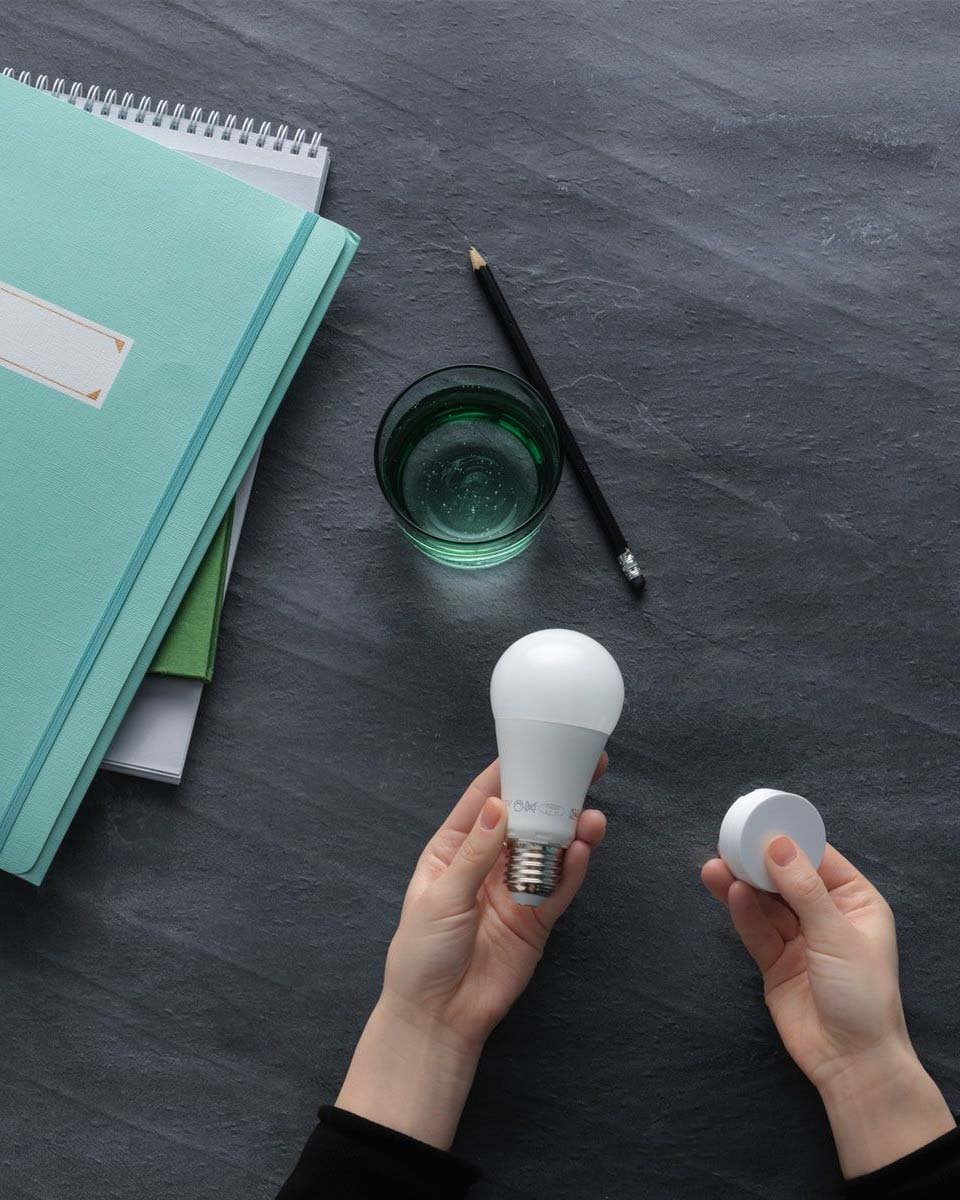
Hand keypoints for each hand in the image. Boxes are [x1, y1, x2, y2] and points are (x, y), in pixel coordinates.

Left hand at [337, 756, 607, 1148]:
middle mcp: (487, 862)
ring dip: (570, 832)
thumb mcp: (441, 897)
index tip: (537, 746)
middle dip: (553, 794)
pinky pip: (558, 886)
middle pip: (525, 819)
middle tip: (587, 769)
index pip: (484, 800)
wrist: (439, 1017)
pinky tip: (584, 850)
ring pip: (548, 850)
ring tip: (592, 819)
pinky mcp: (536, 918)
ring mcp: (514, 889)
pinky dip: (573, 868)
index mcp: (453, 848)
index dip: (509, 773)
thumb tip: (499, 804)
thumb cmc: (422, 953)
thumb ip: (475, 853)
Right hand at [702, 838, 954, 1177]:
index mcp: (855, 902)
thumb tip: (778, 845)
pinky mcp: (774, 961)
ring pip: (765, 902)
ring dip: (742, 884)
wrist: (850, 1062)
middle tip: (729, 841)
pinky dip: (741, 911)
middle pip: (786, 878)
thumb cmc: (861, 995)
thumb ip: (804, 890)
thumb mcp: (836, 935)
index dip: (791, 840)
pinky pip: (755, 929)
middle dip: (758, 861)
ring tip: (716, 865)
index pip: (819, 859)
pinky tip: (728, 892)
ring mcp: (799, 939)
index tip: (760, 822)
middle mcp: (826, 915)